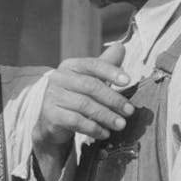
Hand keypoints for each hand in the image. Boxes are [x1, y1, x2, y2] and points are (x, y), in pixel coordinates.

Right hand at [33, 42, 133, 180]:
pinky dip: (93, 128)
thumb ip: (105, 65)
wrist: (51, 122)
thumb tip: (121, 47)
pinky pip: (75, 121)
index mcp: (70, 66)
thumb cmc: (75, 97)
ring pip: (84, 105)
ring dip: (106, 116)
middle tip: (129, 111)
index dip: (111, 71)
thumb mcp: (90, 80)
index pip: (92, 65)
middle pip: (90, 86)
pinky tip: (105, 133)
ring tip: (121, 124)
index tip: (128, 81)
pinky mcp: (50, 115)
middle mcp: (58, 78)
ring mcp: (52, 97)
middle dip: (113, 99)